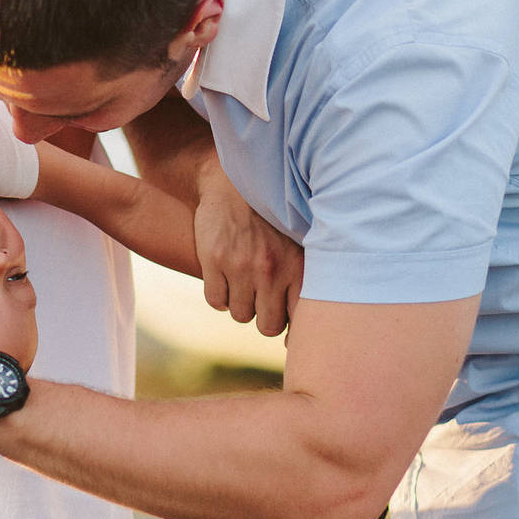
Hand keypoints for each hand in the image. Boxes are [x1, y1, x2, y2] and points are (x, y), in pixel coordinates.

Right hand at [195, 160, 301, 336]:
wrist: (236, 183)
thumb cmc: (272, 220)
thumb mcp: (298, 245)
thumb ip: (303, 282)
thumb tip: (299, 334)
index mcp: (297, 266)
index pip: (299, 320)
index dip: (292, 331)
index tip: (287, 328)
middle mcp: (271, 269)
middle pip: (267, 325)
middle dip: (263, 317)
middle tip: (261, 298)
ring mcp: (241, 266)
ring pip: (239, 315)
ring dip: (240, 304)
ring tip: (243, 281)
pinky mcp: (214, 260)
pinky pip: (216, 301)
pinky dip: (219, 295)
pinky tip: (224, 277)